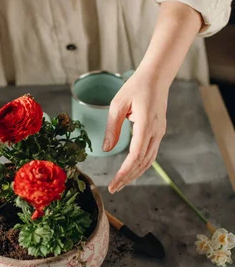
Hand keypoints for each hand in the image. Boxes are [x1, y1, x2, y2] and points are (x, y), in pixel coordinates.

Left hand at [103, 68, 168, 192]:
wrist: (156, 77)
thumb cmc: (135, 87)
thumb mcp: (117, 105)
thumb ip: (112, 128)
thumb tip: (105, 150)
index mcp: (146, 125)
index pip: (135, 155)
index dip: (125, 172)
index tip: (114, 183)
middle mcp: (156, 132)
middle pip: (143, 162)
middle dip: (128, 178)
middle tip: (114, 189)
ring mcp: (159, 133)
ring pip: (148, 160)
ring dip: (135, 174)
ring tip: (120, 184)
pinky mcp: (159, 132)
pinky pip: (150, 153)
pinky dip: (140, 165)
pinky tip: (130, 171)